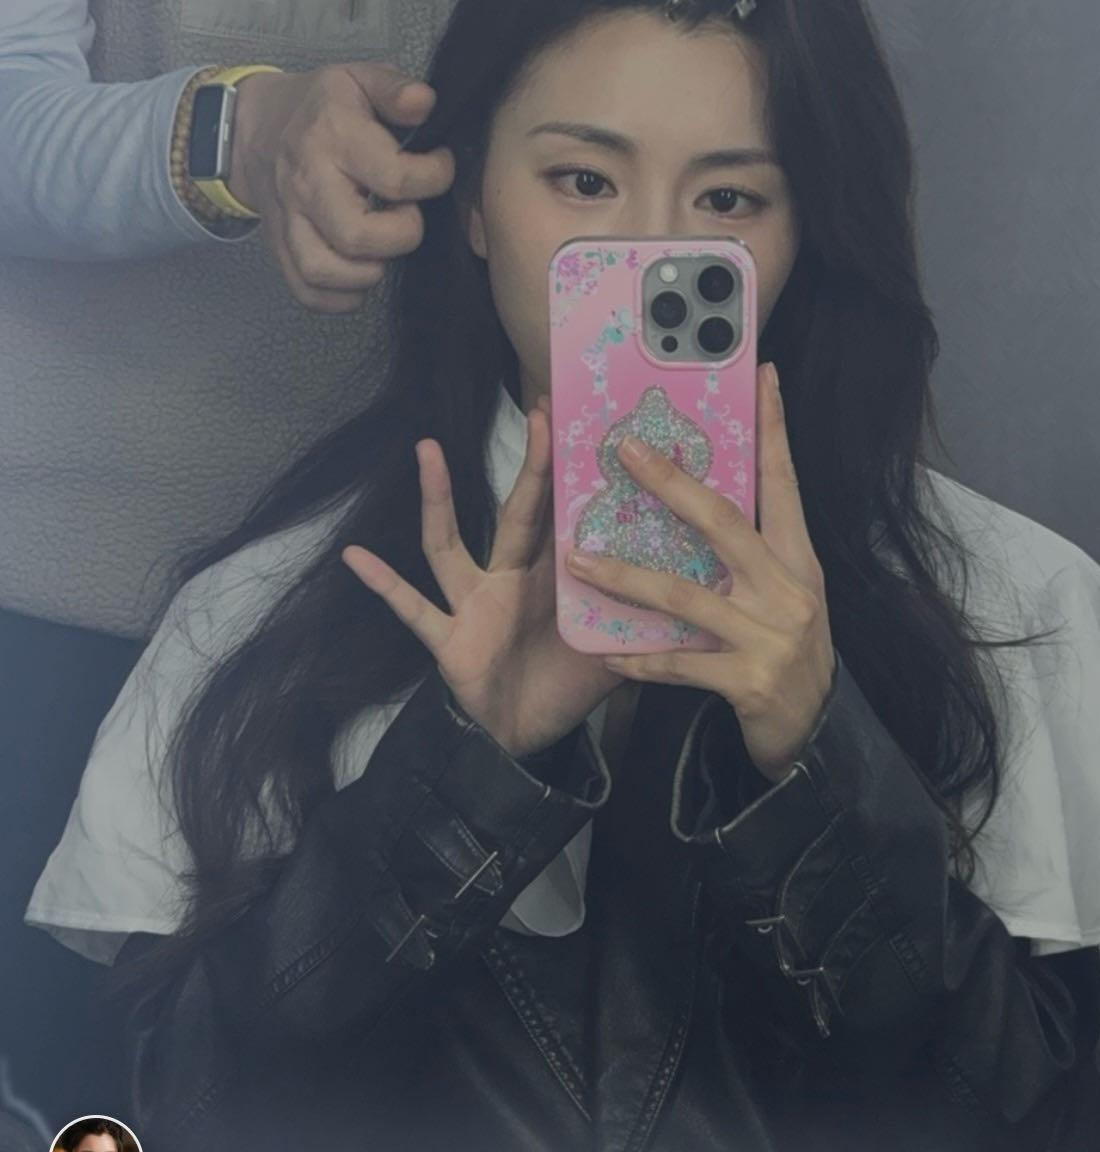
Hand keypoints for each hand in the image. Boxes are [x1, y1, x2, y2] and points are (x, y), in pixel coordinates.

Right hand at [229, 63, 455, 313]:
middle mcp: (308, 183)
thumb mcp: (356, 79)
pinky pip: (307, 291)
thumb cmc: (319, 109)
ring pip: (325, 271)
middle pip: (358, 237)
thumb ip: (393, 88)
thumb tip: (426, 103)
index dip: (434, 178)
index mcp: (333, 136)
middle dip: (400, 235)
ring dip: (368, 272)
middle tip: (405, 215)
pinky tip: (360, 273)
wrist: (253, 128)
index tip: (439, 167)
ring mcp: (289, 219)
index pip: (395, 179)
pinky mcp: (280, 247)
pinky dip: (340, 297)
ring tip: (382, 248)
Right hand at [341, 400, 622, 760]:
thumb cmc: (563, 689)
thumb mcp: (612, 652)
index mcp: (552, 579)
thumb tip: (690, 600)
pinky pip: (414, 609)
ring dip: (438, 500)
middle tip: (537, 411)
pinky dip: (385, 585)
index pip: (565, 517)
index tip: (593, 430)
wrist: (524, 740)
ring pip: (451, 544)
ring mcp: (474, 604)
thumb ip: (641, 623)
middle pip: (518, 512)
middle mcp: (509, 580)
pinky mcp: (450, 637)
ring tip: (427, 450)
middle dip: (528, 464)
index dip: (577, 477)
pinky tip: (358, 557)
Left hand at [565, 363, 835, 782]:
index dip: (773, 431)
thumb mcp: (786, 596)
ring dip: (626, 577)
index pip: (783, 485)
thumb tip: (706, 503)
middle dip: (672, 484)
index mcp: (798, 561)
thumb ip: (755, 555)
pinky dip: (642, 658)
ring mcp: (770, 636)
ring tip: (578, 560)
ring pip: (686, 595)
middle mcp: (789, 590)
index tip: (762, 378)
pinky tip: (608, 653)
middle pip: (725, 524)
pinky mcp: (747, 681)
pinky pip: (680, 664)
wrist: (816, 733)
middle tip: (627, 451)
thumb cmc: (788, 656)